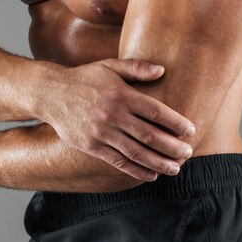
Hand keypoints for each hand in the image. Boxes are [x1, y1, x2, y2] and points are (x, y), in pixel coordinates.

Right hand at [42, 58, 195, 180]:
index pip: (156, 111)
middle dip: (173, 147)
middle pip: (150, 135)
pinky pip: (118, 162)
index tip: (190, 131)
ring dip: (159, 162)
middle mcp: (113, 115)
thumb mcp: (109, 66)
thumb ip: (136, 68)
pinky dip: (136, 170)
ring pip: (136, 152)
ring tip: (175, 168)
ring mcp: (102, 132)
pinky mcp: (92, 146)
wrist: (51, 93)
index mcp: (121, 94)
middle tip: (188, 153)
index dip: (176, 122)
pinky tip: (151, 175)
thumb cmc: (84, 78)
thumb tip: (162, 70)